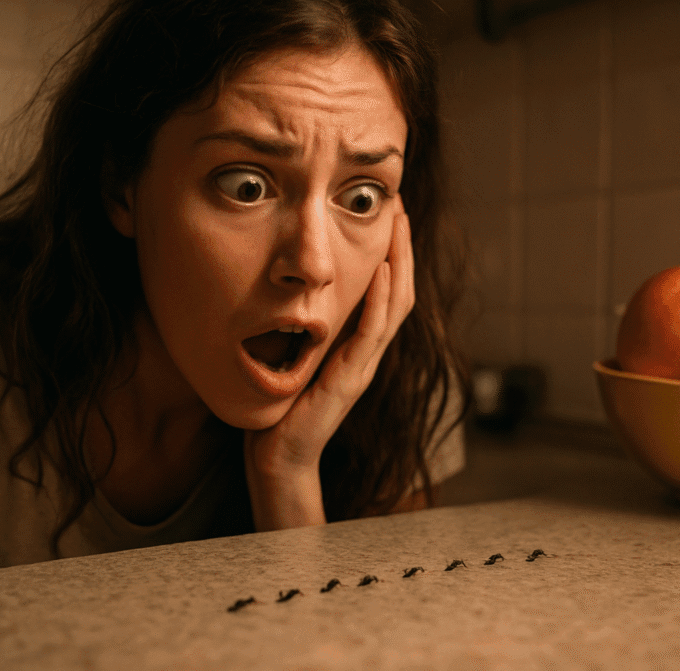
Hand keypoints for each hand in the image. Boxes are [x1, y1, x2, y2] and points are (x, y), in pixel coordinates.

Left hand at [243, 211, 415, 529]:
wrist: (278, 456)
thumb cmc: (281, 407)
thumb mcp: (293, 351)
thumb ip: (302, 324)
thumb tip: (289, 285)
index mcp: (356, 343)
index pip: (386, 289)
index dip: (391, 251)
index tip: (386, 212)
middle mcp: (367, 351)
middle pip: (400, 289)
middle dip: (401, 245)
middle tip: (398, 204)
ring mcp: (363, 365)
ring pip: (395, 305)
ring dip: (399, 261)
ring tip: (398, 224)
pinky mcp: (350, 380)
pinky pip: (371, 333)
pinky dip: (379, 300)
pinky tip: (380, 270)